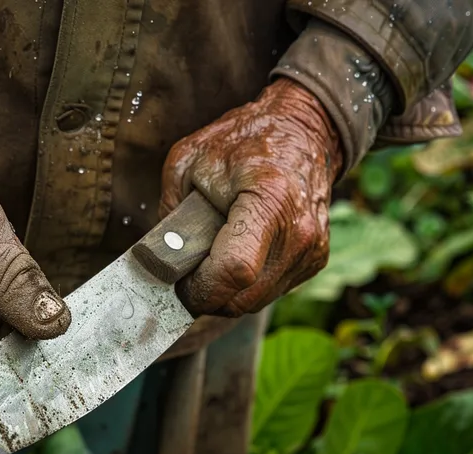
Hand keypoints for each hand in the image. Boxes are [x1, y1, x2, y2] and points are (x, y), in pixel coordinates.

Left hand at [160, 78, 341, 316]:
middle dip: (205, 295)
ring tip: (211, 254)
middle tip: (186, 271)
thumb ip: (170, 212)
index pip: (234, 270)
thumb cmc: (242, 141)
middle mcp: (298, 232)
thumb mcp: (188, 161)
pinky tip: (236, 253)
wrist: (301, 130)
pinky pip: (268, 292)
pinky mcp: (314, 261)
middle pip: (241, 298)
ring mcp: (311, 250)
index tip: (177, 279)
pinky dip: (244, 285)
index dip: (198, 286)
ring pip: (253, 303)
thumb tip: (158, 260)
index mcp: (269, 200)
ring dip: (224, 292)